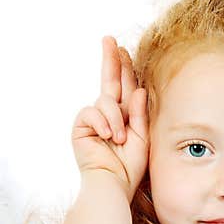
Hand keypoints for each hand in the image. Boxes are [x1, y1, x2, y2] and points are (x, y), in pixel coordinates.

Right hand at [71, 35, 149, 202]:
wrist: (113, 185)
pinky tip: (107, 137)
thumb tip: (138, 89)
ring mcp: (94, 120)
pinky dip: (103, 122)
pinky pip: (93, 111)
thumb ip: (139, 114)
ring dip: (115, 119)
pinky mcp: (81, 126)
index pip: (126, 87)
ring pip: (105, 100)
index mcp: (125, 117)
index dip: (125, 68)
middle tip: (109, 39)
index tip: (124, 49)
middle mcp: (109, 114)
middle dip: (110, 59)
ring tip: (119, 139)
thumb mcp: (142, 138)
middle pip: (110, 81)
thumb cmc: (129, 167)